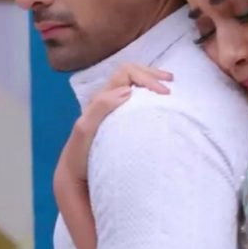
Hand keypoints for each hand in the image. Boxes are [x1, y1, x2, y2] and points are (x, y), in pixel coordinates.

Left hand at [56, 63, 173, 183]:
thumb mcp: (84, 129)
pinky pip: (136, 101)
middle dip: (152, 74)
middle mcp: (108, 99)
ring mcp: (115, 109)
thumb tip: (129, 90)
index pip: (127, 73)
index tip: (164, 93)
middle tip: (171, 81)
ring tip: (168, 87)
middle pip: (132, 74)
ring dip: (152, 82)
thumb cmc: (80, 153)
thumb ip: (100, 107)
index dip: (147, 77)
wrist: (76, 175)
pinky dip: (150, 96)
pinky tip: (159, 104)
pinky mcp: (120, 121)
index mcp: (102, 97)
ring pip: (135, 85)